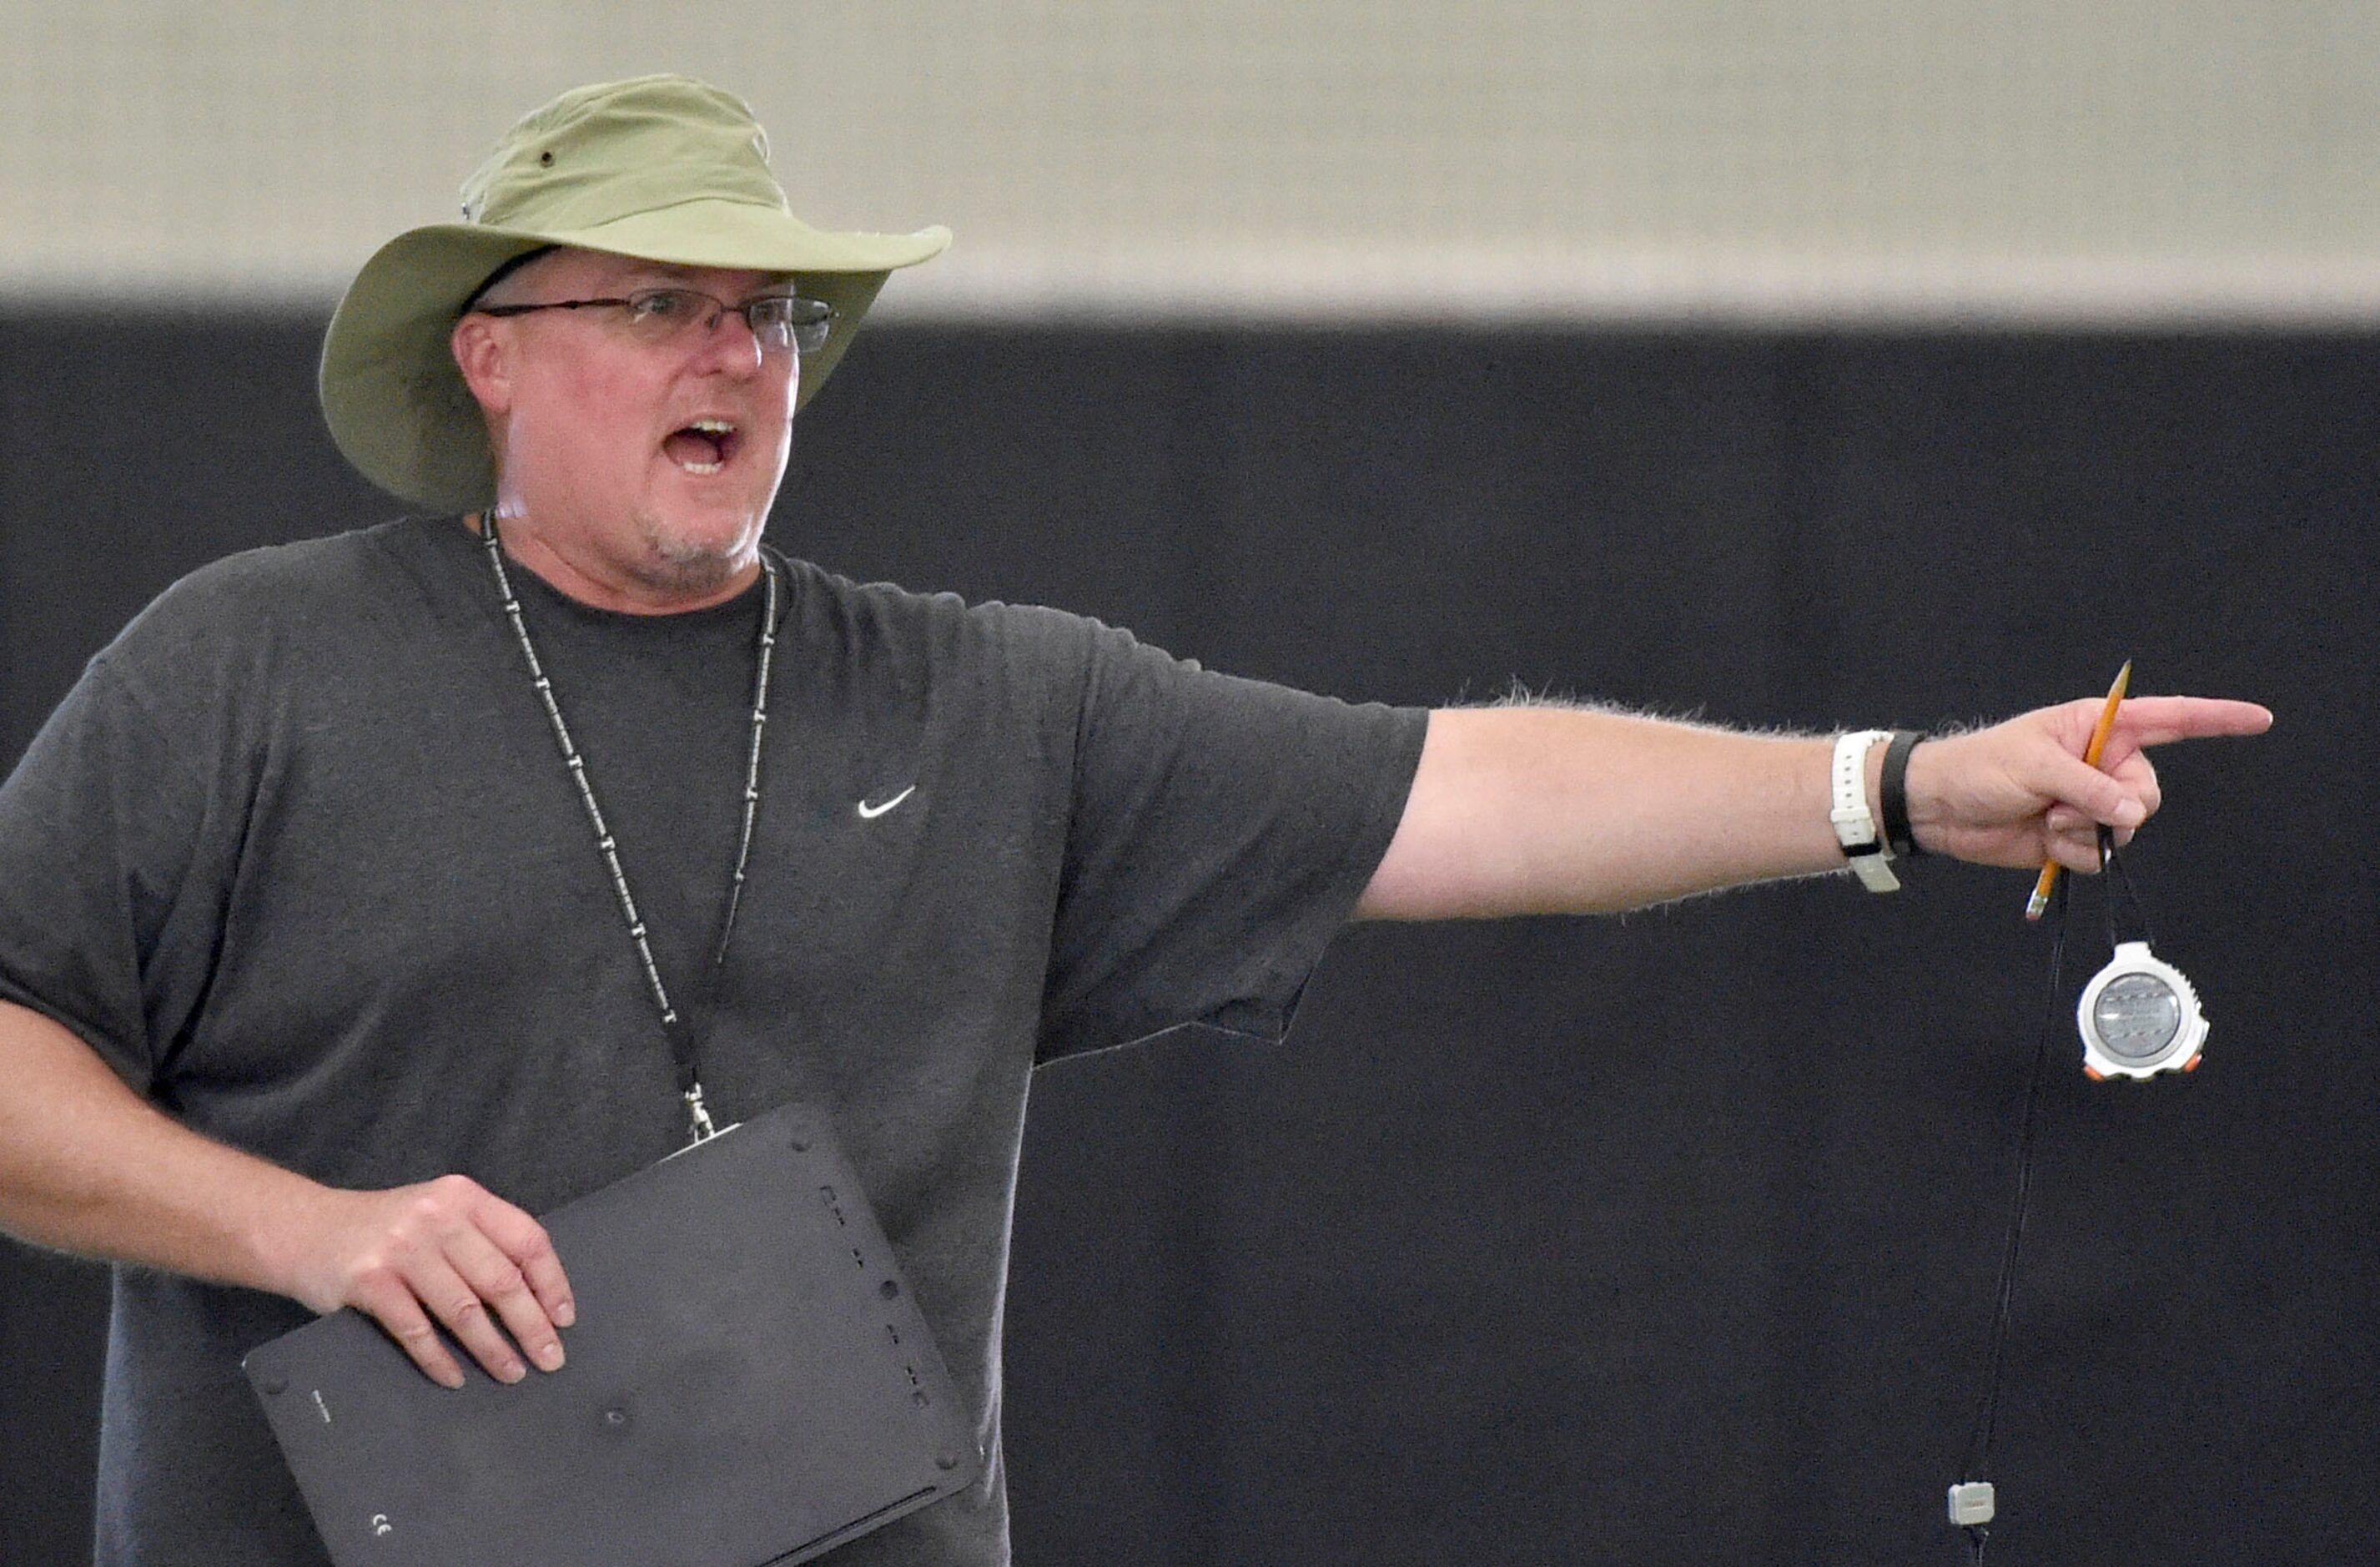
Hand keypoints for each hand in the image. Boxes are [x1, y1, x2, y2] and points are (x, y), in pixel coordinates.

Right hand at [277, 1176, 574, 1388]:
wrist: (303, 1228)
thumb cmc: (383, 1228)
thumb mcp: (437, 1214)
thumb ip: (480, 1240)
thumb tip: (535, 1295)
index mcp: (464, 1197)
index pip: (527, 1240)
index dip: (552, 1282)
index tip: (564, 1317)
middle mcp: (437, 1217)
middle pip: (502, 1279)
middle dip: (531, 1325)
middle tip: (549, 1357)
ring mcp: (402, 1249)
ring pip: (464, 1310)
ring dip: (493, 1349)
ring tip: (512, 1372)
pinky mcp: (370, 1282)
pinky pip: (417, 1330)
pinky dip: (439, 1359)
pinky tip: (455, 1377)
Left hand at [1903, 695, 2272, 871]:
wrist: (1940, 808)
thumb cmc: (1980, 768)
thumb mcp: (2035, 766)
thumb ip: (2089, 786)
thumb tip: (2133, 810)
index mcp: (2098, 727)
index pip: (2170, 718)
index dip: (2216, 719)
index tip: (2259, 720)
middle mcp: (2103, 763)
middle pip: (2149, 791)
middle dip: (2117, 805)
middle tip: (2066, 803)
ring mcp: (2091, 802)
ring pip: (2128, 827)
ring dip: (2085, 830)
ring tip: (2045, 816)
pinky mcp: (2076, 836)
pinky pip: (2101, 854)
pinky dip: (2074, 853)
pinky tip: (2043, 839)